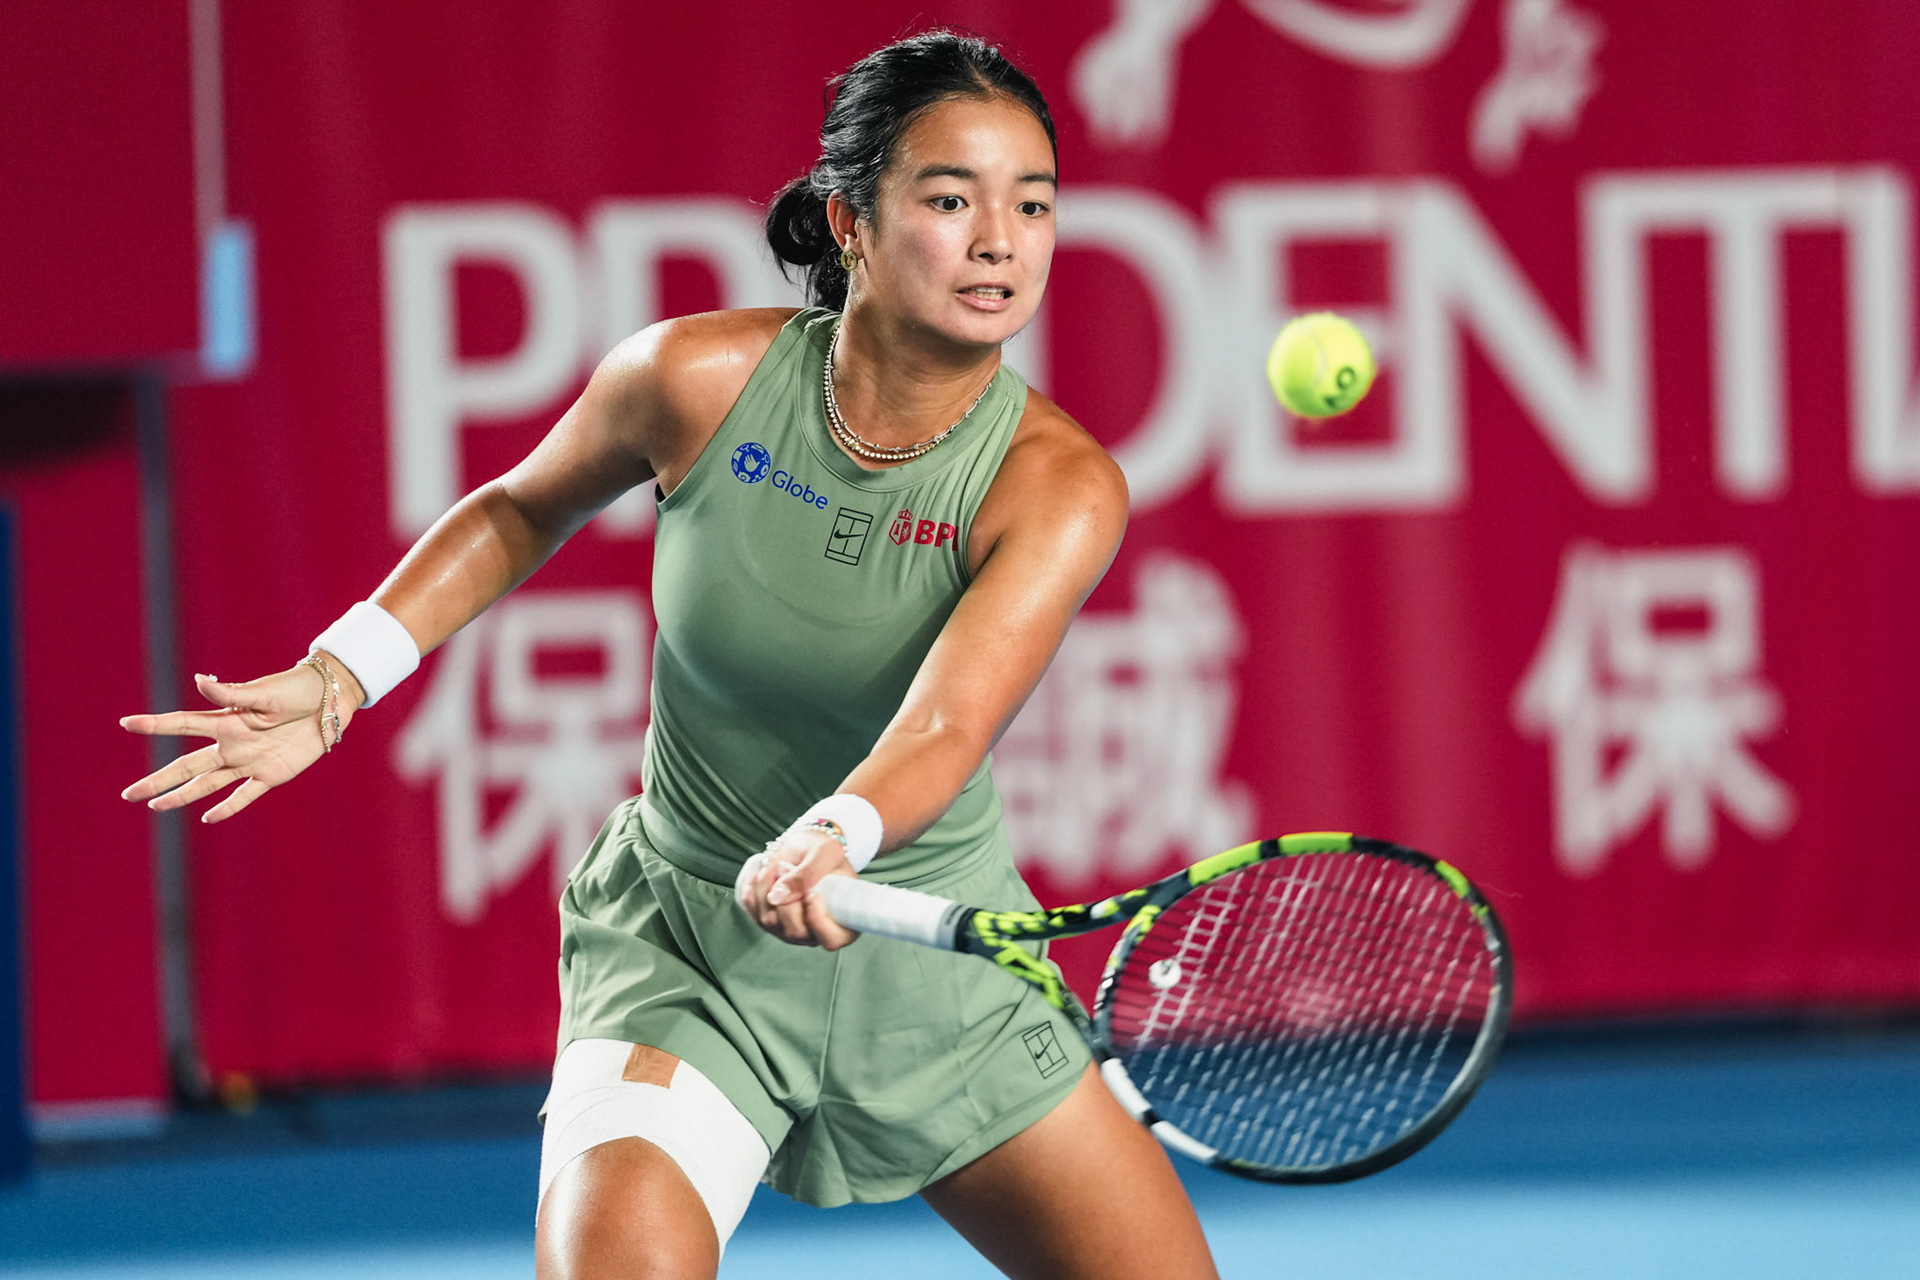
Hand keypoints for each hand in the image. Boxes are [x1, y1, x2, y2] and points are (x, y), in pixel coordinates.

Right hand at [119, 666, 348, 822]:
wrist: (331, 701)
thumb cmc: (297, 689)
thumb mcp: (265, 691)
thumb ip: (231, 692)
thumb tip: (199, 679)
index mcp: (227, 720)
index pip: (183, 723)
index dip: (156, 725)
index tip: (126, 724)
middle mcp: (232, 743)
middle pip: (187, 766)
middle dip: (158, 780)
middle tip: (127, 794)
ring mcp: (250, 761)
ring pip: (207, 784)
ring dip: (181, 796)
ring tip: (155, 806)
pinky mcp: (271, 774)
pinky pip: (245, 795)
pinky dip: (228, 807)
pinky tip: (207, 818)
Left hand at [734, 829, 859, 950]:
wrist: (807, 848)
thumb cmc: (825, 853)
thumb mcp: (825, 854)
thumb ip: (808, 874)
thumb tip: (777, 896)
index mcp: (842, 921)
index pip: (831, 939)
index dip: (818, 921)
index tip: (812, 894)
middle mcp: (817, 932)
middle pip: (795, 931)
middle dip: (786, 897)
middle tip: (787, 868)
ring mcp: (793, 930)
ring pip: (770, 922)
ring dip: (765, 889)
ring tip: (774, 864)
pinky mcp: (772, 923)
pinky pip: (755, 915)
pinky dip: (751, 894)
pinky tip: (757, 876)